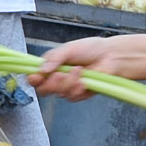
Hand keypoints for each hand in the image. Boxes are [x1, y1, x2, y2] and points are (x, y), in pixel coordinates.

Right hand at [29, 36, 145, 100]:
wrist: (112, 57)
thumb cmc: (92, 49)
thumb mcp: (69, 48)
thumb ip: (54, 58)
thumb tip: (42, 69)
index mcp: (52, 66)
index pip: (36, 77)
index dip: (33, 79)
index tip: (36, 77)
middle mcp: (58, 78)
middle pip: (43, 90)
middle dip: (50, 83)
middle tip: (59, 74)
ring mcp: (68, 87)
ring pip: (59, 93)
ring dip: (68, 83)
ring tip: (79, 71)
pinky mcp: (80, 94)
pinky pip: (72, 97)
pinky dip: (78, 88)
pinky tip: (85, 80)